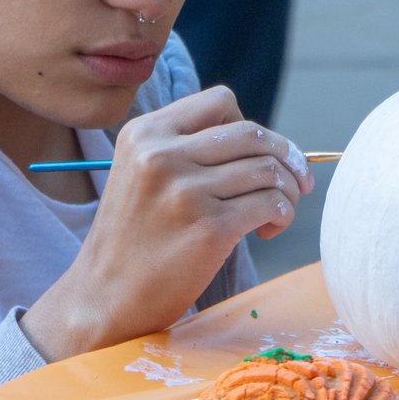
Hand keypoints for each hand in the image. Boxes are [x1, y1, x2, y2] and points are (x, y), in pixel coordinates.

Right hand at [20, 86, 313, 360]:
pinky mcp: (210, 228)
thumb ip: (186, 146)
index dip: (250, 126)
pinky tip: (266, 231)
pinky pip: (272, 204)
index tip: (257, 155)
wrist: (103, 298)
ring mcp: (186, 191)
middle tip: (295, 182)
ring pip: (269, 168)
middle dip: (286, 155)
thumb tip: (265, 141)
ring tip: (277, 212)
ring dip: (288, 189)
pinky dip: (283, 214)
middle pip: (253, 133)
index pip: (221, 101)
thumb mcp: (140, 171)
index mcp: (145, 133)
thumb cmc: (134, 238)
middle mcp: (162, 154)